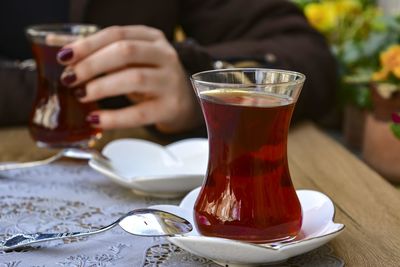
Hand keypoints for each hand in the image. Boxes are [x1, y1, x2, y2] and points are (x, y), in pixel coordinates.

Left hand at [57, 25, 202, 132]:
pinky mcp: (171, 107)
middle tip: (70, 78)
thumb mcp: (132, 60)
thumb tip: (58, 47)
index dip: (88, 44)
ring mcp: (170, 81)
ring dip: (102, 86)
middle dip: (92, 64)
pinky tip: (95, 119)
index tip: (64, 56)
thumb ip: (101, 53)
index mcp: (152, 38)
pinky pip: (139, 113)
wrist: (184, 101)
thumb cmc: (151, 77)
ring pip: (134, 78)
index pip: (117, 33)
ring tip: (82, 95)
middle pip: (126, 52)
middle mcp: (165, 55)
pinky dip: (114, 117)